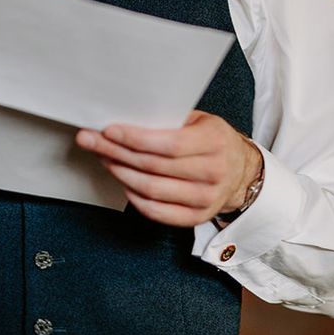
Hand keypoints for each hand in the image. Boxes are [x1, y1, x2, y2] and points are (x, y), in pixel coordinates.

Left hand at [76, 111, 262, 226]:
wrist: (241, 171)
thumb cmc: (214, 140)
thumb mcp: (200, 120)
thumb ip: (170, 120)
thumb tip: (126, 116)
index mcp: (215, 142)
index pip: (168, 144)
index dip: (134, 139)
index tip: (109, 131)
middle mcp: (213, 173)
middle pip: (153, 166)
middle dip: (116, 152)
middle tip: (92, 141)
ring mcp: (206, 199)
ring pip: (151, 189)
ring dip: (120, 173)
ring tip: (104, 158)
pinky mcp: (196, 218)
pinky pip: (157, 212)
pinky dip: (133, 197)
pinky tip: (122, 180)